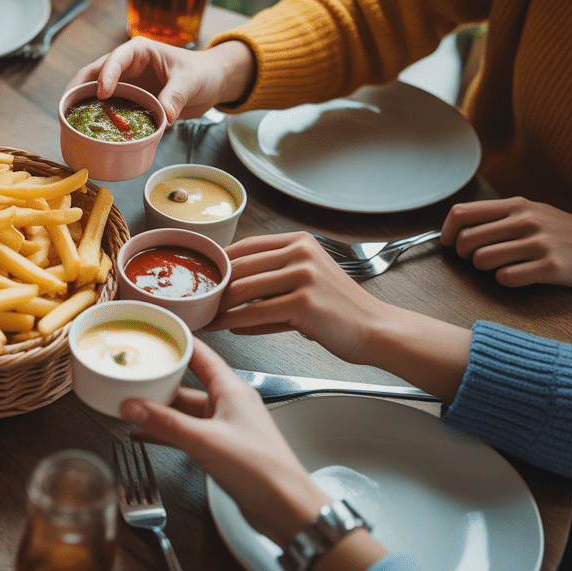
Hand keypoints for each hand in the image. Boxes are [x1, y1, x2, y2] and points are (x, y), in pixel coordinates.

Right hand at [68, 38, 254, 123]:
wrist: (211, 83)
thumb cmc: (202, 73)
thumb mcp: (191, 81)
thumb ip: (176, 95)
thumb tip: (164, 115)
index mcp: (139, 51)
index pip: (115, 59)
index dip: (106, 75)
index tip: (103, 94)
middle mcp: (127, 66)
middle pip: (93, 74)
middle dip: (77, 89)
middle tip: (65, 107)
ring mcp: (126, 84)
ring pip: (95, 92)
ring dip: (82, 105)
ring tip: (67, 122)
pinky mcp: (129, 101)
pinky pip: (108, 109)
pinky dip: (97, 118)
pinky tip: (88, 131)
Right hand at [120, 341, 329, 547]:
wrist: (284, 507)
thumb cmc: (262, 470)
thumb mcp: (205, 440)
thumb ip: (165, 423)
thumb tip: (133, 407)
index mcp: (232, 390)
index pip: (201, 354)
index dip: (178, 342)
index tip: (155, 333)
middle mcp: (229, 404)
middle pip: (188, 383)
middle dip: (160, 381)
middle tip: (133, 376)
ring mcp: (225, 427)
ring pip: (185, 410)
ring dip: (160, 410)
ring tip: (131, 406)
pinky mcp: (221, 448)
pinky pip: (187, 432)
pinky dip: (166, 432)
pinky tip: (146, 434)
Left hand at [208, 232, 391, 364]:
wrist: (375, 329)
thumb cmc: (339, 309)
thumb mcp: (308, 278)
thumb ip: (271, 277)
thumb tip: (228, 290)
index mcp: (298, 241)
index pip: (245, 246)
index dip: (218, 262)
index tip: (201, 277)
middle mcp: (300, 253)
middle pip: (239, 266)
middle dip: (214, 286)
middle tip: (196, 300)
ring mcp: (303, 276)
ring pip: (243, 289)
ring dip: (219, 305)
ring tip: (204, 315)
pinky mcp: (304, 303)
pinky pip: (256, 313)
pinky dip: (234, 322)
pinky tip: (225, 327)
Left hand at [442, 197, 571, 289]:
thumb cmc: (565, 233)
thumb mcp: (534, 212)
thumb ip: (500, 216)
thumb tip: (458, 226)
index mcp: (517, 205)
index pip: (462, 213)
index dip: (446, 231)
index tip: (448, 243)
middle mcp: (526, 220)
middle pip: (466, 239)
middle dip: (464, 255)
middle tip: (477, 260)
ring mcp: (539, 242)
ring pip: (482, 260)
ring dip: (485, 269)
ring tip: (502, 267)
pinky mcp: (551, 266)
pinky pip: (506, 278)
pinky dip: (506, 281)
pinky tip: (520, 276)